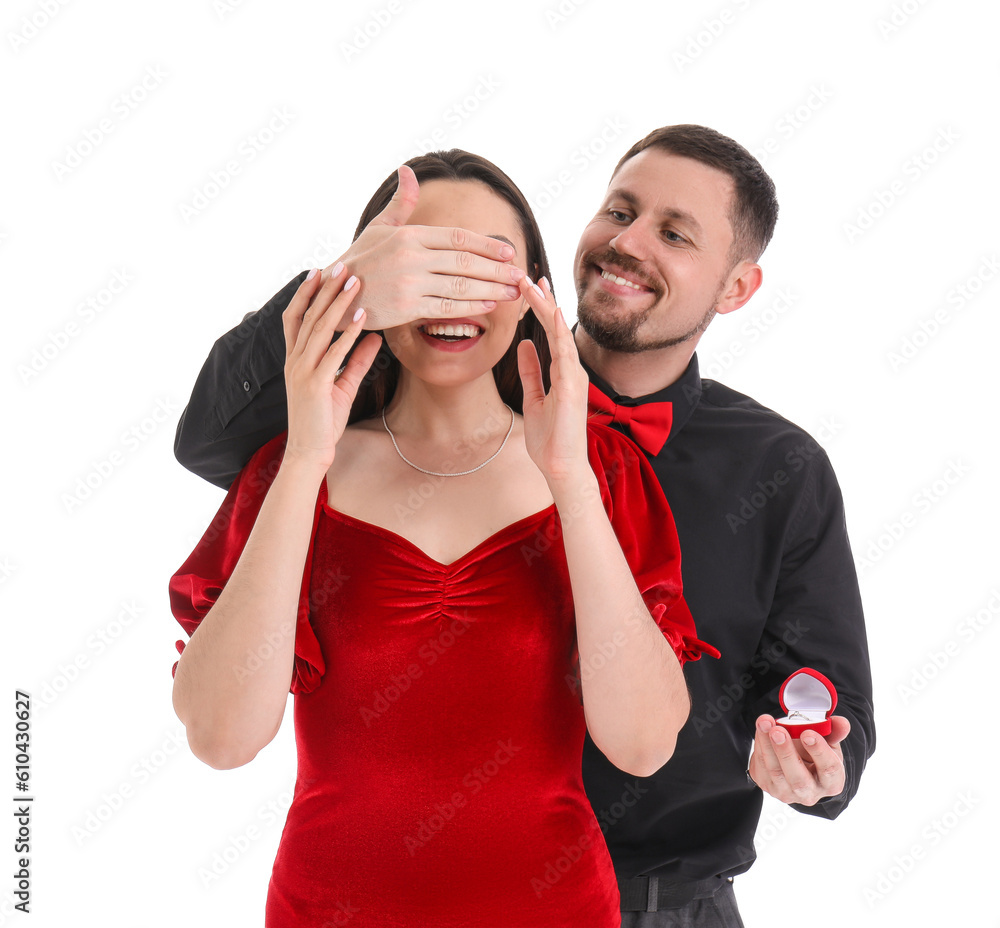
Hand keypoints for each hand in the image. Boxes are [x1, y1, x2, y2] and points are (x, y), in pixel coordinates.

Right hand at [281, 265, 382, 471]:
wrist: (310, 452)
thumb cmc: (324, 421)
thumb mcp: (343, 386)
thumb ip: (356, 360)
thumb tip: (374, 338)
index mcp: (296, 359)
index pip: (296, 318)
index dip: (305, 293)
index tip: (318, 271)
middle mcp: (295, 361)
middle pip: (308, 316)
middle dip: (325, 289)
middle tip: (341, 265)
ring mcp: (303, 371)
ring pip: (320, 329)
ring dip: (338, 303)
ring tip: (355, 282)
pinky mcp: (315, 385)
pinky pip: (334, 353)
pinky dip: (348, 334)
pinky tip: (362, 318)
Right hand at [321, 165, 524, 330]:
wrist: (334, 293)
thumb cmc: (361, 258)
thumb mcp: (379, 226)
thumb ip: (402, 202)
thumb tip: (407, 171)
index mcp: (410, 234)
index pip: (458, 237)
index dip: (487, 245)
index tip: (509, 251)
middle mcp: (412, 257)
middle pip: (465, 261)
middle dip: (497, 269)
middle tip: (520, 274)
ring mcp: (410, 283)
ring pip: (460, 286)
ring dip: (491, 289)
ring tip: (512, 292)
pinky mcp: (407, 307)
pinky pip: (447, 307)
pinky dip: (472, 306)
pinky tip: (490, 305)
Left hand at [516, 277, 591, 485]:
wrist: (560, 467)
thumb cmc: (550, 439)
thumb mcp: (534, 398)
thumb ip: (531, 371)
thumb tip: (525, 344)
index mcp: (562, 372)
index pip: (550, 331)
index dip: (539, 308)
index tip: (527, 286)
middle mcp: (571, 370)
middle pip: (556, 327)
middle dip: (542, 299)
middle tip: (526, 274)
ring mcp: (575, 378)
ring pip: (561, 334)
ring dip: (548, 309)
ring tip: (534, 284)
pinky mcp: (573, 388)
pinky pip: (567, 355)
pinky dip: (560, 333)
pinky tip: (552, 314)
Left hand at [747, 714, 850, 805]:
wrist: (797, 762)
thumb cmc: (814, 752)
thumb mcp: (828, 743)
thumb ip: (834, 731)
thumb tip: (841, 722)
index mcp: (831, 783)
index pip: (828, 769)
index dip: (819, 751)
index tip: (808, 733)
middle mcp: (809, 793)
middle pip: (798, 778)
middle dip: (786, 752)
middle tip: (778, 731)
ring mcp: (786, 793)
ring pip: (775, 772)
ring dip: (767, 745)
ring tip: (765, 723)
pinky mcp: (767, 785)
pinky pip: (760, 766)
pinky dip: (759, 745)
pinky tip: (761, 729)